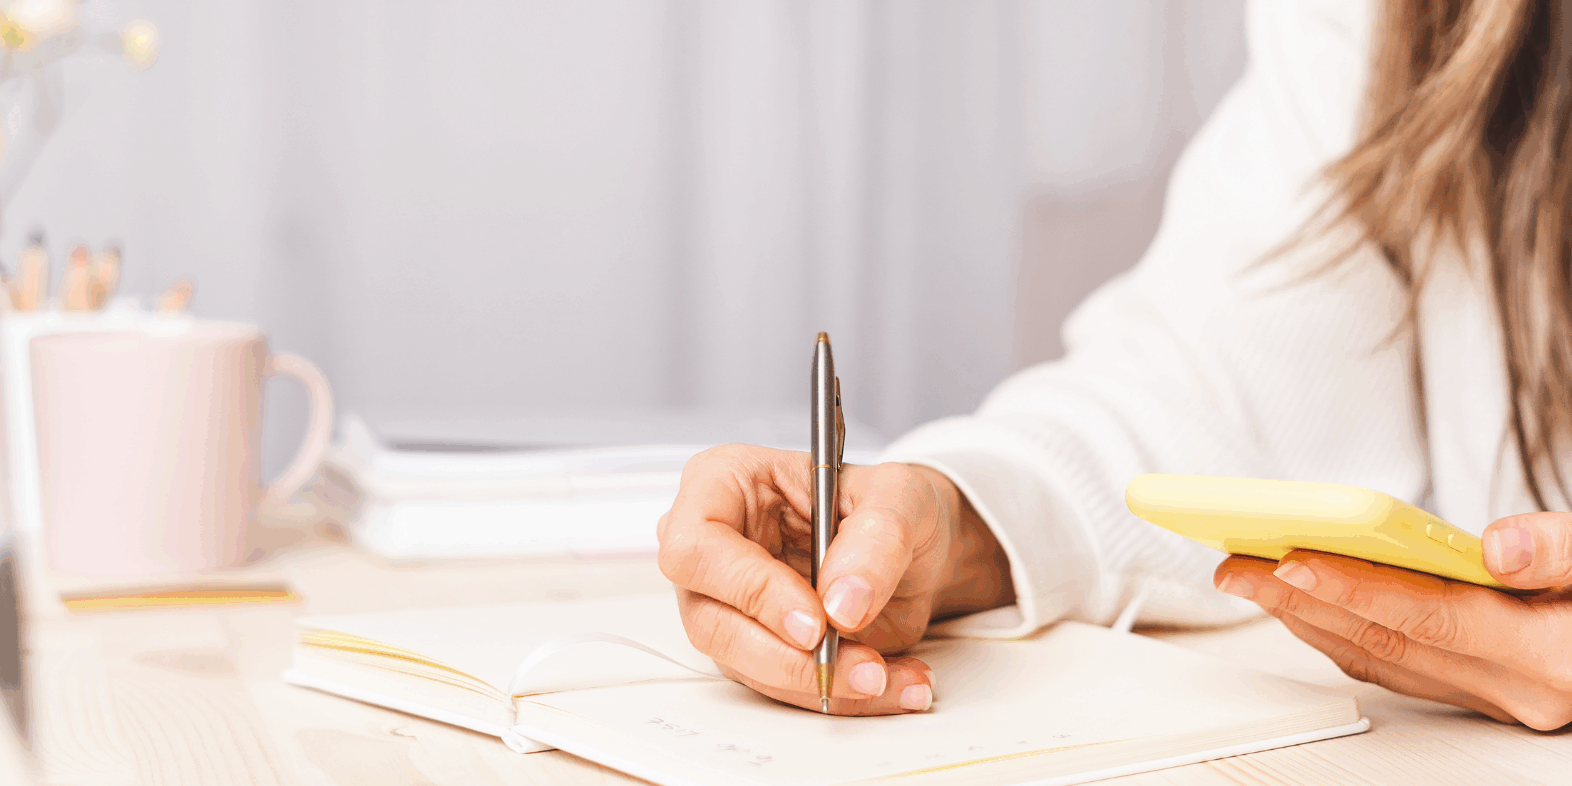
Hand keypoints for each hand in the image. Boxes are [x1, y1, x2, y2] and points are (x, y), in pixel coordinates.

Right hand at [657, 444, 1013, 714]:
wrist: (916, 549)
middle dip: (788, 657)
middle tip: (858, 664)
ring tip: (886, 673)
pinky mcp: (757, 649)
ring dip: (822, 683)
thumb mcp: (901, 496)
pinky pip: (784, 688)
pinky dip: (840, 695)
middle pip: (710, 620)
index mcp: (723, 483)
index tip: (814, 620)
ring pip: (745, 666)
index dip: (749, 589)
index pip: (697, 545)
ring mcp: (729, 604)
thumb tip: (843, 602)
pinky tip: (891, 680)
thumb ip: (877, 538)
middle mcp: (714, 548)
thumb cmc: (890, 504)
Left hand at [1214, 512, 1571, 729]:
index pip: (1432, 619)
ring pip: (1379, 659)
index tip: (1292, 560)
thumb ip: (1558, 549)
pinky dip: (1337, 631)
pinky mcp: (1475, 692)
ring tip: (1249, 576)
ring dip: (1305, 617)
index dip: (1357, 589)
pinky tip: (1299, 601)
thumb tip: (1498, 546)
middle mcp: (1516, 689)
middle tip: (1237, 565)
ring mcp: (1492, 698)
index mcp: (1550, 655)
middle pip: (1387, 641)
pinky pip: (1391, 667)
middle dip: (1300, 600)